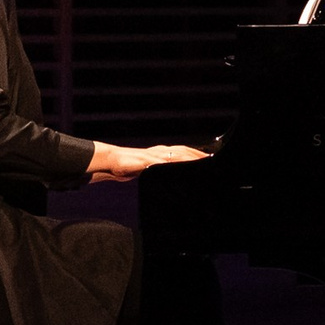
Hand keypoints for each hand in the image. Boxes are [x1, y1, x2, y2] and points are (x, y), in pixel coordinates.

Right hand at [86, 141, 210, 182]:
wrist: (113, 161)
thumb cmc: (131, 165)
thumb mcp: (150, 168)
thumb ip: (161, 169)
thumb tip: (172, 174)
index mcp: (162, 152)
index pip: (184, 151)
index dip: (197, 154)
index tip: (210, 158)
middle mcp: (160, 151)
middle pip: (184, 151)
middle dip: (198, 155)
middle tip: (211, 159)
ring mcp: (153, 155)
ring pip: (175, 155)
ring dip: (189, 157)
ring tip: (201, 161)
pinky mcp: (145, 161)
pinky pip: (160, 163)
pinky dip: (169, 164)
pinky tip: (176, 167)